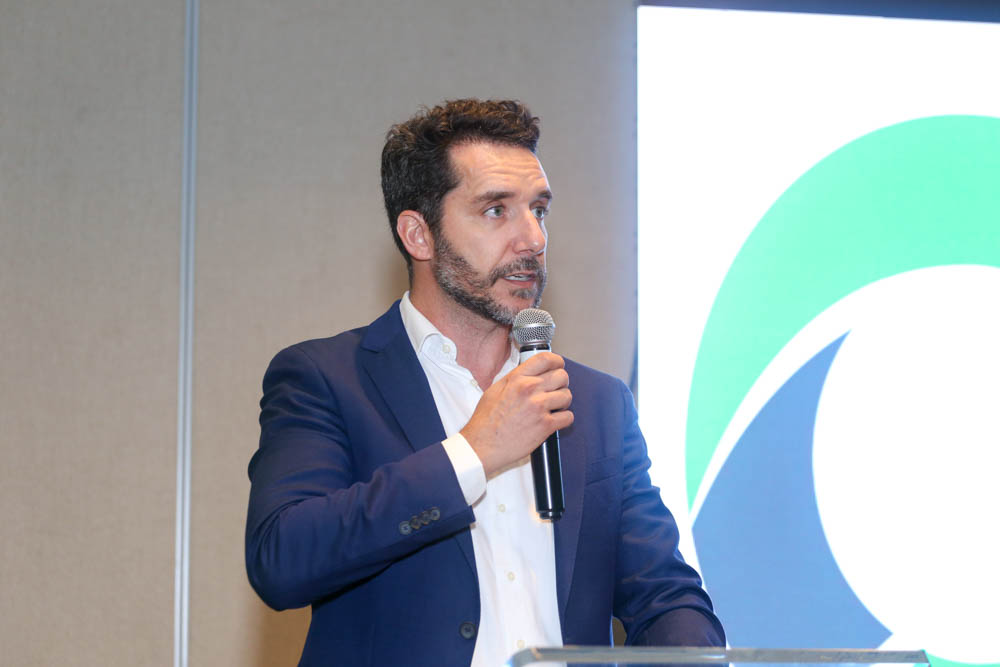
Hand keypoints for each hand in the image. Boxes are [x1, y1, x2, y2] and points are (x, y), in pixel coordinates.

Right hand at [460, 352, 573, 476]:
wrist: (482, 445)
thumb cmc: (485, 421)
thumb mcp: (495, 390)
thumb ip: (515, 379)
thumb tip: (529, 375)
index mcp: (517, 379)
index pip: (546, 359)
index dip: (556, 362)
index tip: (558, 366)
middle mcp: (529, 389)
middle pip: (562, 376)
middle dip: (561, 384)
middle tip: (555, 391)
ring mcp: (539, 407)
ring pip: (567, 396)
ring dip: (563, 402)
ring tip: (554, 407)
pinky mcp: (546, 425)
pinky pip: (568, 417)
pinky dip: (564, 419)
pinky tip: (555, 420)